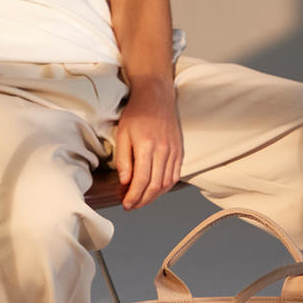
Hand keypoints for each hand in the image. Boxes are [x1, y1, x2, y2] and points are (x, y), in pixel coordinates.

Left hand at [113, 79, 182, 209]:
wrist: (156, 96)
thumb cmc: (137, 113)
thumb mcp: (123, 134)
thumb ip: (124, 159)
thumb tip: (125, 182)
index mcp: (147, 146)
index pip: (142, 180)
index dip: (134, 196)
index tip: (126, 204)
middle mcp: (164, 150)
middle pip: (156, 186)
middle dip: (142, 200)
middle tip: (131, 206)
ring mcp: (174, 151)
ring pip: (167, 183)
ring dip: (154, 196)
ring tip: (141, 201)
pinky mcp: (179, 151)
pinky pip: (175, 175)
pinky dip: (165, 187)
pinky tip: (155, 190)